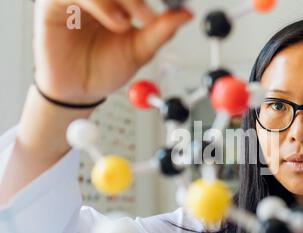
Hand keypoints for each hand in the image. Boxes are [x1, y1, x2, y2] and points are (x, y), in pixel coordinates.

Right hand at [33, 0, 192, 103]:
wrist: (80, 92)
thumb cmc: (105, 67)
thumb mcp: (140, 50)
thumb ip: (161, 30)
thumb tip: (186, 14)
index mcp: (119, 0)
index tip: (173, 1)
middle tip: (152, 16)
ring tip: (131, 24)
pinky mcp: (54, 4)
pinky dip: (101, 4)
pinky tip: (117, 23)